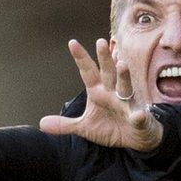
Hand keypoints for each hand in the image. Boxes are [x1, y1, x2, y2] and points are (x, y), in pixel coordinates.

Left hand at [40, 39, 162, 151]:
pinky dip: (139, 117)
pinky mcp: (139, 120)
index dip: (81, 58)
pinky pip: (139, 118)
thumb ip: (65, 124)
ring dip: (124, 77)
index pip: (88, 72)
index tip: (72, 42)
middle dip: (104, 59)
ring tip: (121, 64)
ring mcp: (127, 105)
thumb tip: (41, 123)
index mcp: (98, 92)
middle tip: (100, 42)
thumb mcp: (85, 127)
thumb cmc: (111, 126)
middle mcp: (113, 93)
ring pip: (125, 88)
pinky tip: (138, 115)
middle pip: (108, 73)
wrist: (135, 138)